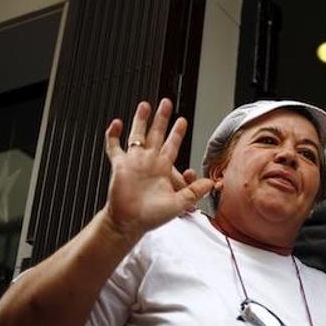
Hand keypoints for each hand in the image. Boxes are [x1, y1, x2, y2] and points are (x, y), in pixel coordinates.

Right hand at [103, 99, 213, 241]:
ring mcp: (133, 162)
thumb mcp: (179, 203)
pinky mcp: (119, 165)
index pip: (172, 145)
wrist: (130, 223)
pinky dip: (113, 135)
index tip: (182, 120)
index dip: (177, 132)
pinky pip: (114, 147)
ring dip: (141, 120)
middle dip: (162, 118)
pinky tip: (116, 124)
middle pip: (156, 134)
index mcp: (163, 169)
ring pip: (137, 135)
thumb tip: (211, 183)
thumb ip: (195, 191)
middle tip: (166, 103)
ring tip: (145, 105)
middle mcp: (148, 162)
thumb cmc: (151, 216)